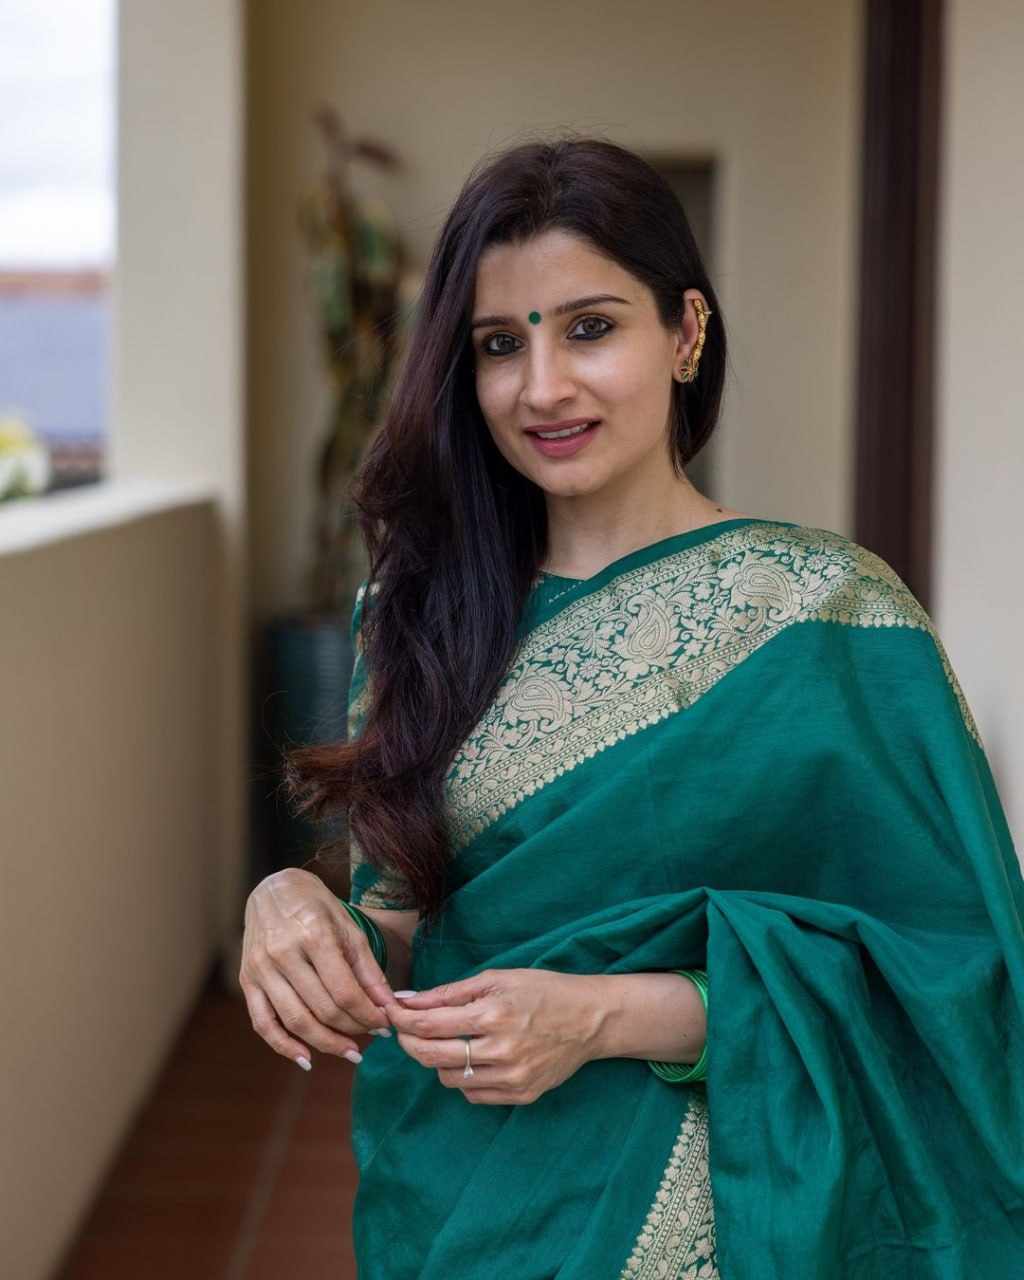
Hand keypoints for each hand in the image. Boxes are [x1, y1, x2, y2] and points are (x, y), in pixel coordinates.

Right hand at [239, 868, 393, 1068]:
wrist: (274, 890)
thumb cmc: (318, 908)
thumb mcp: (349, 929)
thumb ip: (369, 970)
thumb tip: (389, 1007)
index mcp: (314, 935)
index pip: (345, 991)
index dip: (368, 1015)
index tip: (386, 1024)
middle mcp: (283, 952)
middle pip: (322, 1009)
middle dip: (352, 1029)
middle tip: (372, 1038)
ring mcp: (261, 968)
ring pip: (295, 1021)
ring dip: (325, 1043)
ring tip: (349, 1052)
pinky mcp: (246, 980)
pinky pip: (263, 1023)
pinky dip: (283, 1046)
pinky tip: (307, 1058)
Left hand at [383, 968, 602, 1104]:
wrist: (590, 1019)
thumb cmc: (543, 990)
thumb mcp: (497, 979)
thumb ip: (450, 992)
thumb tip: (408, 1001)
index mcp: (493, 1014)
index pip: (429, 1025)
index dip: (402, 1020)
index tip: (390, 1012)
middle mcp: (500, 1050)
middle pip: (431, 1057)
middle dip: (409, 1043)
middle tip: (404, 1030)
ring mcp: (512, 1077)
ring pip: (449, 1079)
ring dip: (437, 1060)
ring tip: (447, 1042)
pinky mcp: (521, 1095)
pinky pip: (473, 1095)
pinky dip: (463, 1078)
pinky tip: (472, 1059)